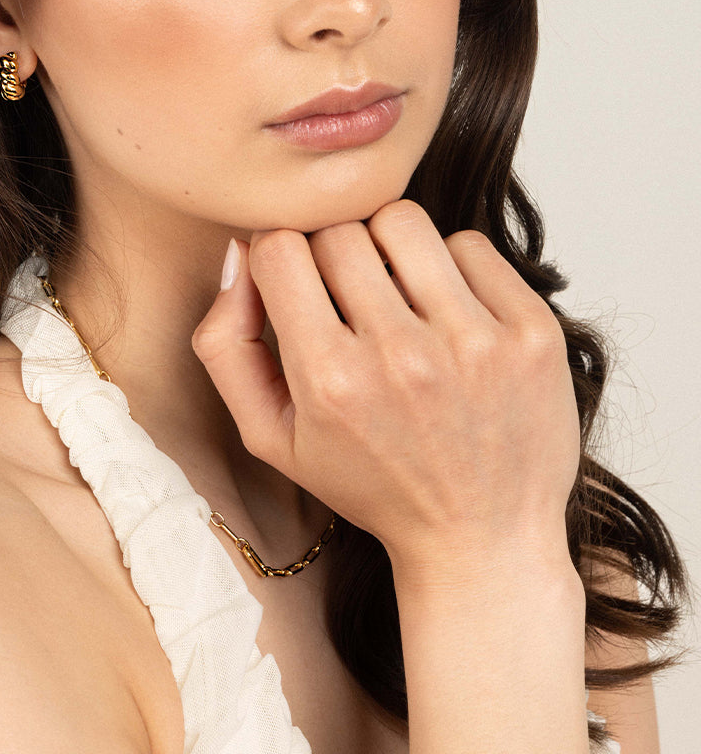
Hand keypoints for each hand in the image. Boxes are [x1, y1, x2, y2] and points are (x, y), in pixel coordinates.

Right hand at [191, 200, 580, 577]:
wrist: (481, 539)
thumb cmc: (370, 484)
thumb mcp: (270, 436)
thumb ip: (227, 345)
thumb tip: (241, 251)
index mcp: (329, 380)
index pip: (278, 246)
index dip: (279, 257)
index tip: (296, 283)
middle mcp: (401, 356)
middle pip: (339, 229)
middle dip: (331, 253)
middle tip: (347, 297)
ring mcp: (474, 341)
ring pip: (403, 221)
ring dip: (389, 248)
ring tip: (397, 296)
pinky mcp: (532, 332)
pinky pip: (471, 245)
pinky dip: (451, 268)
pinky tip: (448, 313)